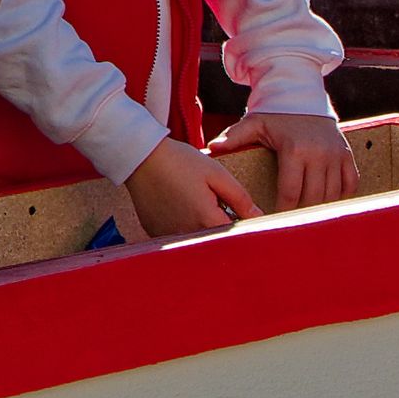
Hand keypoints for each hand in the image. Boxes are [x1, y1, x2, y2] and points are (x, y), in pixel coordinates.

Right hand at [122, 135, 258, 237]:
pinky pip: (176, 236)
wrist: (140, 157)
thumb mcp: (216, 173)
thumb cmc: (179, 161)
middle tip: (215, 205)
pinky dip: (182, 226)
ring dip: (200, 228)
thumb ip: (239, 197)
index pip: (235, 235)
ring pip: (195, 240)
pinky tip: (177, 207)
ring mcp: (170, 235)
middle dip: (221, 228)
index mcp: (206, 219)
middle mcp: (188, 233)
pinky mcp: (155, 232)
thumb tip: (258, 216)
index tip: (241, 215)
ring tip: (193, 203)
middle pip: (215, 240)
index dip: (241, 225)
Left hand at [212, 110, 358, 210]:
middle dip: (301, 213)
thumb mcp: (254, 123)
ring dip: (320, 207)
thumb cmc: (275, 114)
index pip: (290, 192)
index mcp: (294, 150)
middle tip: (290, 223)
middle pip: (312, 197)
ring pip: (332, 194)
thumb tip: (212, 148)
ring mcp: (335, 155)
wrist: (302, 94)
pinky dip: (341, 195)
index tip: (274, 220)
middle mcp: (318, 154)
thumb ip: (234, 137)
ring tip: (307, 216)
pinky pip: (350, 183)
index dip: (283, 211)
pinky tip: (328, 202)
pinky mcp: (346, 154)